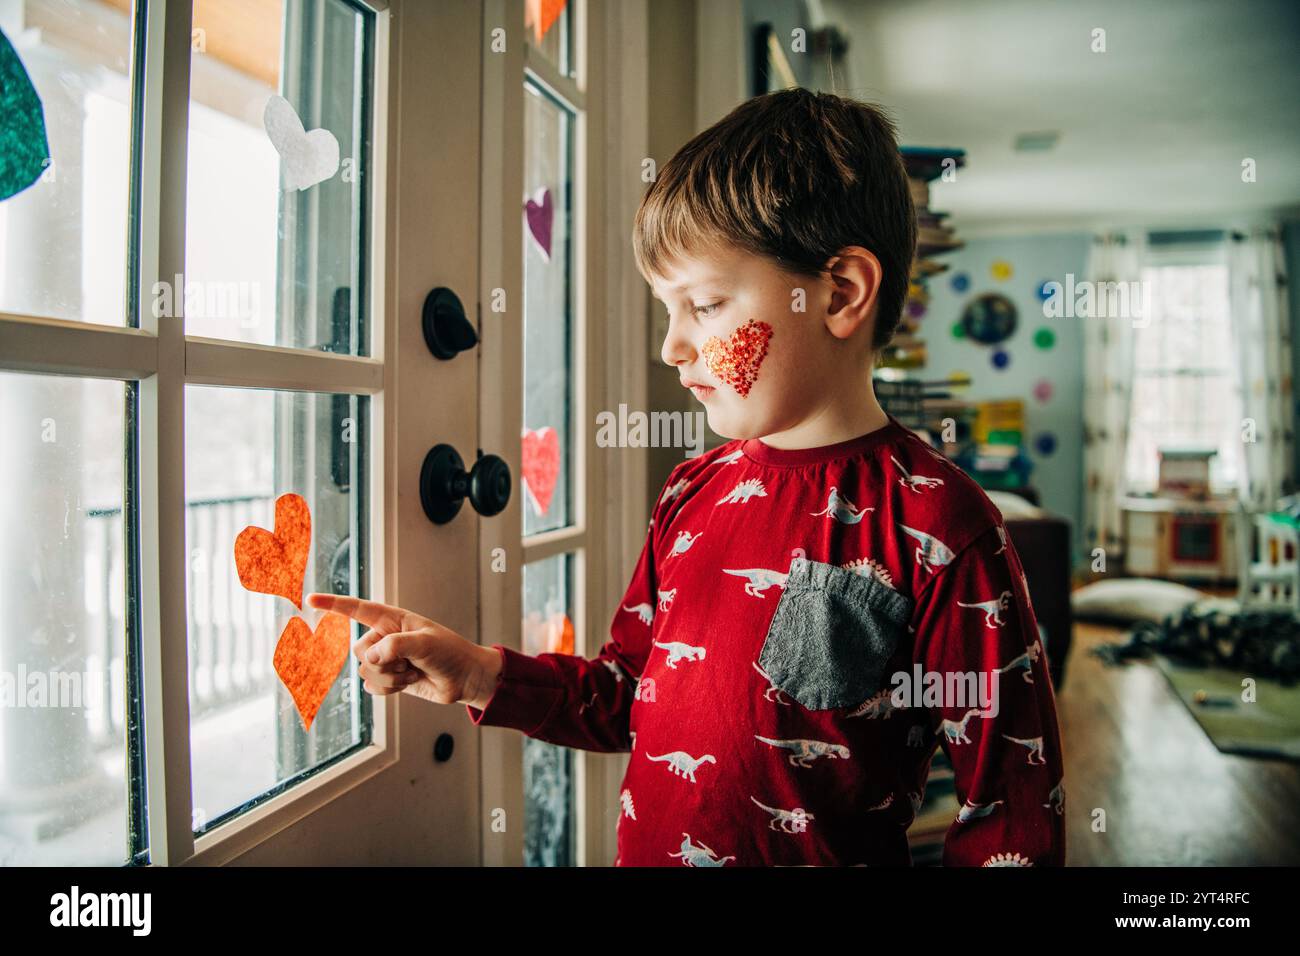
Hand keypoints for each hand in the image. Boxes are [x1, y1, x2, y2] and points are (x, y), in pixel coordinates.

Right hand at [306, 593, 494, 706]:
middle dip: (383, 661)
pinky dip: (389, 689)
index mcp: (392, 619)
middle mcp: (384, 637)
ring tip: (413, 672)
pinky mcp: (388, 679)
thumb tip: (369, 658)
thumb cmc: (449, 653)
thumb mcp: (425, 643)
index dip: (333, 604)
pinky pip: (372, 687)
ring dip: (390, 677)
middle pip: (359, 650)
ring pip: (365, 672)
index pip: (357, 609)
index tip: (310, 599)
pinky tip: (408, 683)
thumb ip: (395, 645)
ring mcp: (386, 659)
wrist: (463, 679)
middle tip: (410, 662)